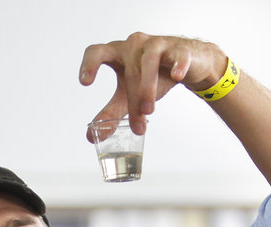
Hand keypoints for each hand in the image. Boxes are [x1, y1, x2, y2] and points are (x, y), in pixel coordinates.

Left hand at [79, 32, 226, 135]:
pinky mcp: (179, 48)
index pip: (97, 52)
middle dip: (132, 99)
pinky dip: (177, 65)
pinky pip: (178, 55)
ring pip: (149, 62)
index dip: (89, 64)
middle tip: (137, 125)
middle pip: (128, 70)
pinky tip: (176, 76)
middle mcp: (134, 45)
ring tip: (148, 111)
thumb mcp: (127, 95)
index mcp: (116, 54)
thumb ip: (111, 113)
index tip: (85, 82)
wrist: (185, 63)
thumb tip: (92, 137)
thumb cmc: (150, 76)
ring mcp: (157, 44)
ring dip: (147, 87)